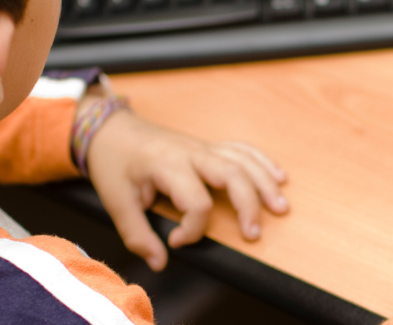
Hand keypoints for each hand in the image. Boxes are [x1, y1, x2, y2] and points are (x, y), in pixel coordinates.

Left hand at [85, 104, 287, 270]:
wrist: (112, 130)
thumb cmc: (114, 163)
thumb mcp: (116, 201)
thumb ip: (137, 235)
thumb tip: (159, 262)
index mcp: (167, 165)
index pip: (196, 201)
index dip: (191, 229)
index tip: (175, 241)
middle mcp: (191, 152)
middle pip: (232, 174)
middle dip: (248, 205)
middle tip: (253, 234)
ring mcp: (202, 147)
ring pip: (243, 161)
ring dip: (264, 183)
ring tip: (280, 208)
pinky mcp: (207, 146)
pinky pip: (242, 149)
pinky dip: (262, 162)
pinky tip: (278, 177)